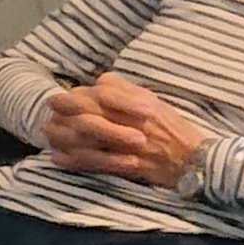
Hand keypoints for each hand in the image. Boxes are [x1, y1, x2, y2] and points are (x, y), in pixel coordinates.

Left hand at [40, 77, 206, 185]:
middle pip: (91, 110)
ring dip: (64, 132)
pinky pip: (94, 161)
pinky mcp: (126, 165)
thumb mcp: (155, 102)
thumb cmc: (175, 131)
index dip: (80, 94)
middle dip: (66, 108)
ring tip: (48, 130)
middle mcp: (132, 121)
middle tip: (49, 107)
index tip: (65, 96)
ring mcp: (127, 144)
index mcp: (140, 103)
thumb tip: (101, 79)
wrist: (196, 161)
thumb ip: (127, 90)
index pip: (103, 91)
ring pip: (87, 135)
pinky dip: (74, 159)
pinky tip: (58, 156)